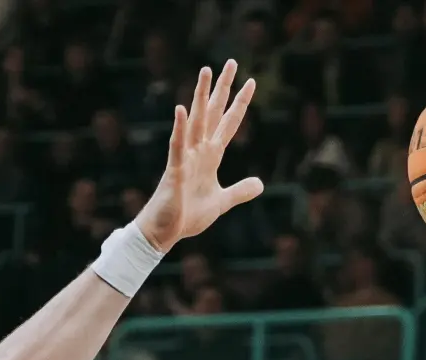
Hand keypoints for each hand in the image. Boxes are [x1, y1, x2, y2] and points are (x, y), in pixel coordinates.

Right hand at [132, 61, 262, 252]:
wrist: (165, 232)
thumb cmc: (187, 215)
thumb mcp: (221, 202)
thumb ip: (239, 191)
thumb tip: (260, 184)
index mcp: (211, 156)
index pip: (228, 123)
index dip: (240, 103)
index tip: (251, 82)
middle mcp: (199, 151)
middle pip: (213, 113)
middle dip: (222, 88)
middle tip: (230, 62)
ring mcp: (186, 158)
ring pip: (195, 121)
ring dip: (201, 96)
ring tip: (205, 71)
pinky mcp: (175, 171)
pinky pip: (177, 146)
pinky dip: (180, 128)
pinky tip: (182, 110)